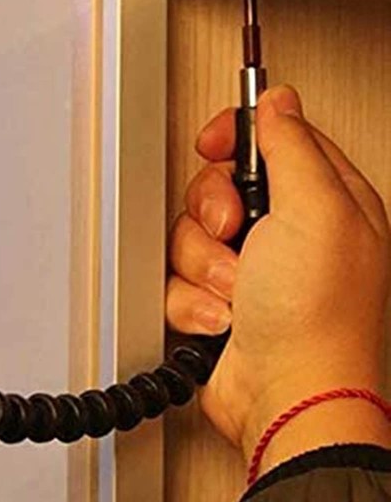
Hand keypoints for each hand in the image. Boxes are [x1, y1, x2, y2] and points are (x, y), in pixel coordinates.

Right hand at [166, 85, 390, 460]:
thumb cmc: (316, 318)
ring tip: (236, 290)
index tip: (213, 143)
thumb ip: (292, 146)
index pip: (270, 140)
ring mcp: (250, 271)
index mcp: (322, 201)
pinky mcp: (217, 302)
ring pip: (191, 236)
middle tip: (233, 232)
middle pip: (217, 188)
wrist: (285, 397)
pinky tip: (225, 318)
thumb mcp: (316, 210)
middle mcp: (286, 234)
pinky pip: (179, 280)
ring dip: (204, 266)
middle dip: (212, 213)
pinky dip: (194, 301)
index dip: (236, 136)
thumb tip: (278, 104)